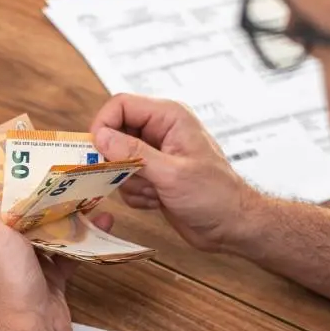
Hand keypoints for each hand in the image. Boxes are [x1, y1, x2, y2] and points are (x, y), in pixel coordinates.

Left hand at [0, 171, 114, 330]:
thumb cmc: (7, 284)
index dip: (4, 179)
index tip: (23, 157)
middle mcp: (5, 249)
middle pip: (24, 214)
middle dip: (45, 194)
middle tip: (67, 172)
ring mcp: (29, 265)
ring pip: (50, 231)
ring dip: (69, 214)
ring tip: (89, 194)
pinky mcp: (51, 279)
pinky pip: (69, 253)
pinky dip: (85, 240)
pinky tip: (101, 226)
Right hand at [91, 94, 266, 252]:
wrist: (231, 226)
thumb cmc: (215, 195)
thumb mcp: (171, 174)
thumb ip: (133, 152)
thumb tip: (101, 136)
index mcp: (169, 117)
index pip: (121, 105)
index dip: (104, 125)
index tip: (97, 151)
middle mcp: (160, 131)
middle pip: (115, 133)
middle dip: (117, 160)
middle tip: (131, 177)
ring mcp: (155, 154)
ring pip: (117, 160)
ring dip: (129, 181)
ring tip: (156, 191)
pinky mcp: (152, 175)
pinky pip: (125, 180)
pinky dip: (136, 194)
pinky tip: (158, 200)